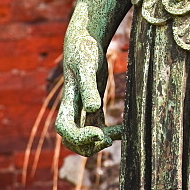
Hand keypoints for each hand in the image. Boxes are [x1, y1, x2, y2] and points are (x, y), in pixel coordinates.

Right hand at [55, 24, 122, 156]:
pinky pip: (99, 127)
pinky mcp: (93, 108)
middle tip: (108, 140)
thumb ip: (88, 88)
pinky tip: (124, 130)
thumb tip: (92, 108)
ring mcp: (82, 110)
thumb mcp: (87, 68)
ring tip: (117, 136)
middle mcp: (72, 110)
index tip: (98, 133)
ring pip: (86, 137)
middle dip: (88, 145)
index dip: (78, 136)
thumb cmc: (85, 53)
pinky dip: (110, 132)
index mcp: (67, 101)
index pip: (65, 128)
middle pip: (72, 139)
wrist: (85, 43)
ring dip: (99, 142)